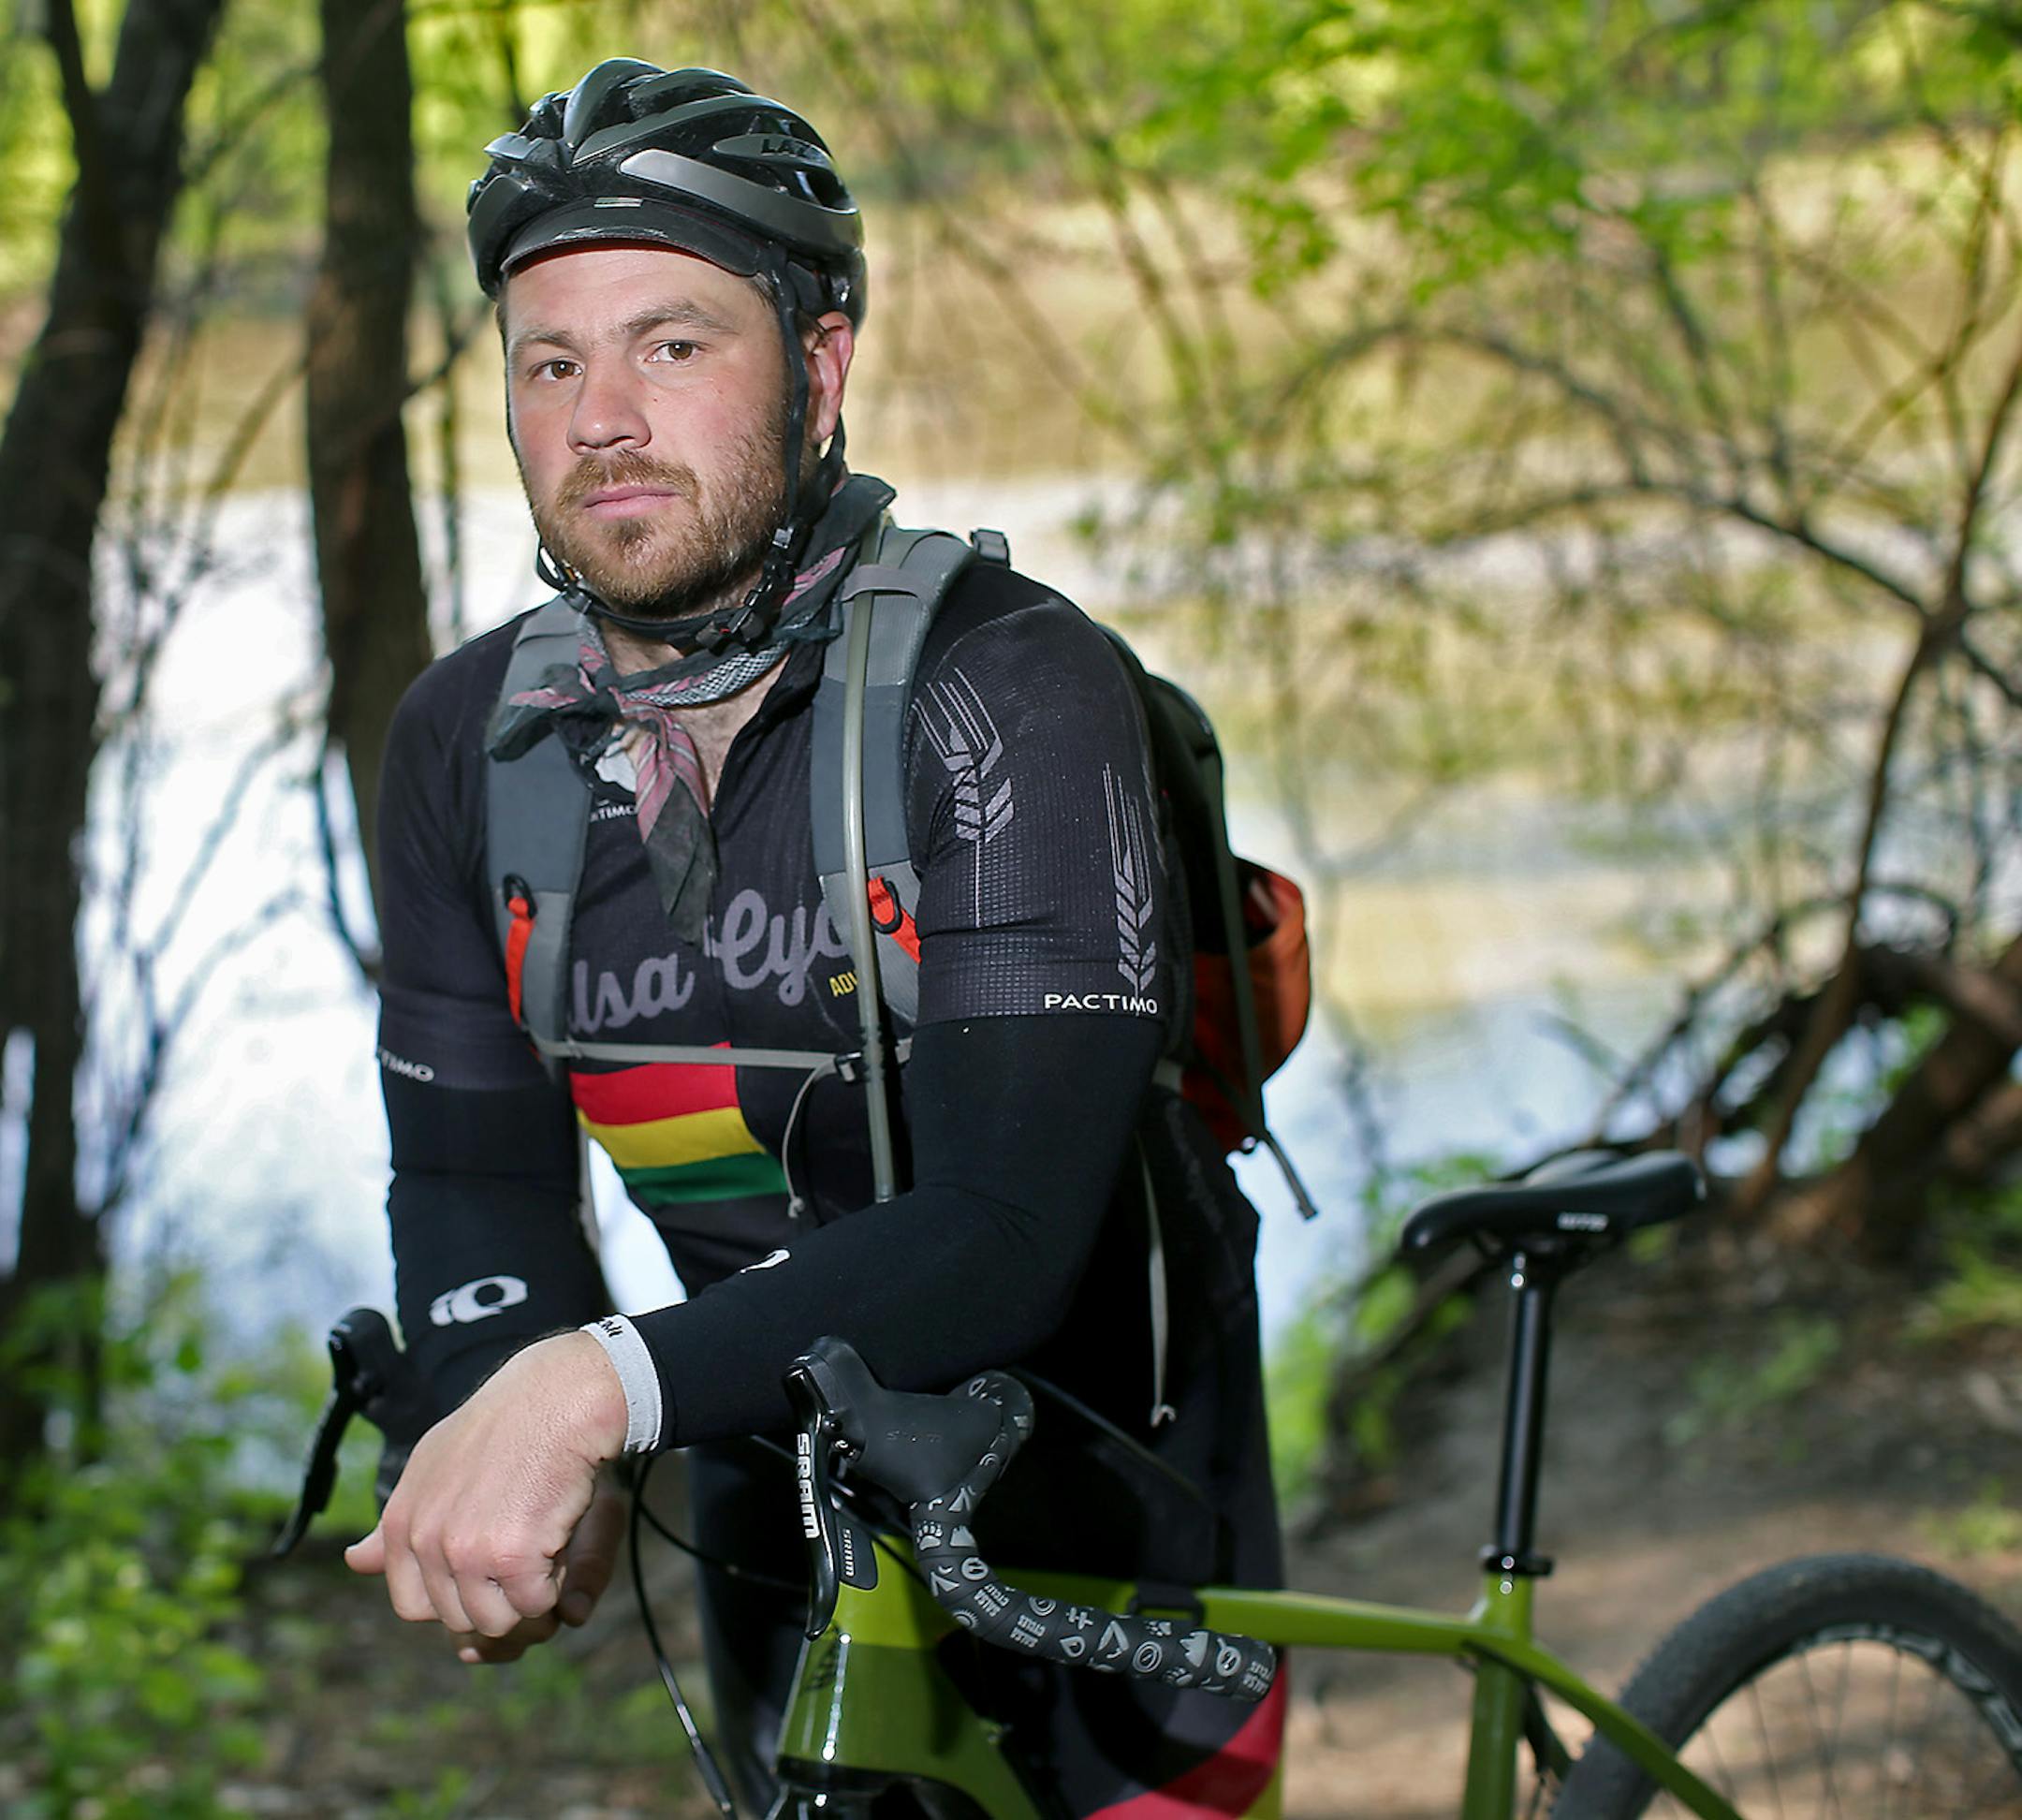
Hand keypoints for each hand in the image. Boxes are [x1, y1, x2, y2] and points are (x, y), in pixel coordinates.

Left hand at [345, 1331, 629, 1642]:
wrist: (557, 1396)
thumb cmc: (504, 1426)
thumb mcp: (434, 1464)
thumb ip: (398, 1522)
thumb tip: (354, 1562)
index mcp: (401, 1522)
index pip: (413, 1607)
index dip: (456, 1598)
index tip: (487, 1570)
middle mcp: (424, 1541)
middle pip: (459, 1620)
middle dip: (498, 1601)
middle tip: (526, 1555)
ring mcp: (464, 1552)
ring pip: (497, 1622)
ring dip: (528, 1599)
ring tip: (543, 1547)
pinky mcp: (510, 1557)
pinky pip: (535, 1606)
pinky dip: (556, 1585)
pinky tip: (560, 1540)